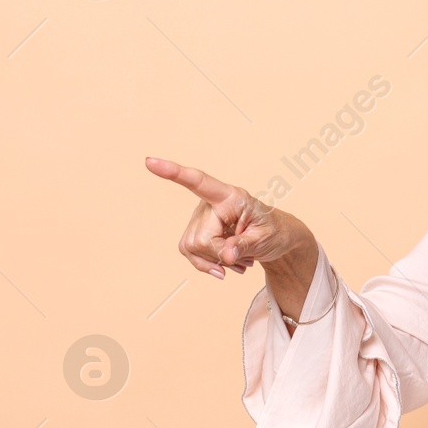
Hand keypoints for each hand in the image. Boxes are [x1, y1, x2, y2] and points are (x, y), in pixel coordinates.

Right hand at [145, 156, 301, 278]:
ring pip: (192, 248)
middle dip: (220, 255)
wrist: (276, 239)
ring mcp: (200, 218)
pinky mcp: (196, 231)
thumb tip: (226, 257)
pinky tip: (227, 265)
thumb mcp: (266, 239)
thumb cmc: (274, 232)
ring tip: (239, 259)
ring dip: (216, 261)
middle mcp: (210, 203)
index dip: (174, 172)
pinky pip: (189, 253)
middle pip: (200, 239)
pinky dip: (207, 264)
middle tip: (244, 257)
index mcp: (231, 196)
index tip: (150, 162)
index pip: (199, 182)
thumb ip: (244, 246)